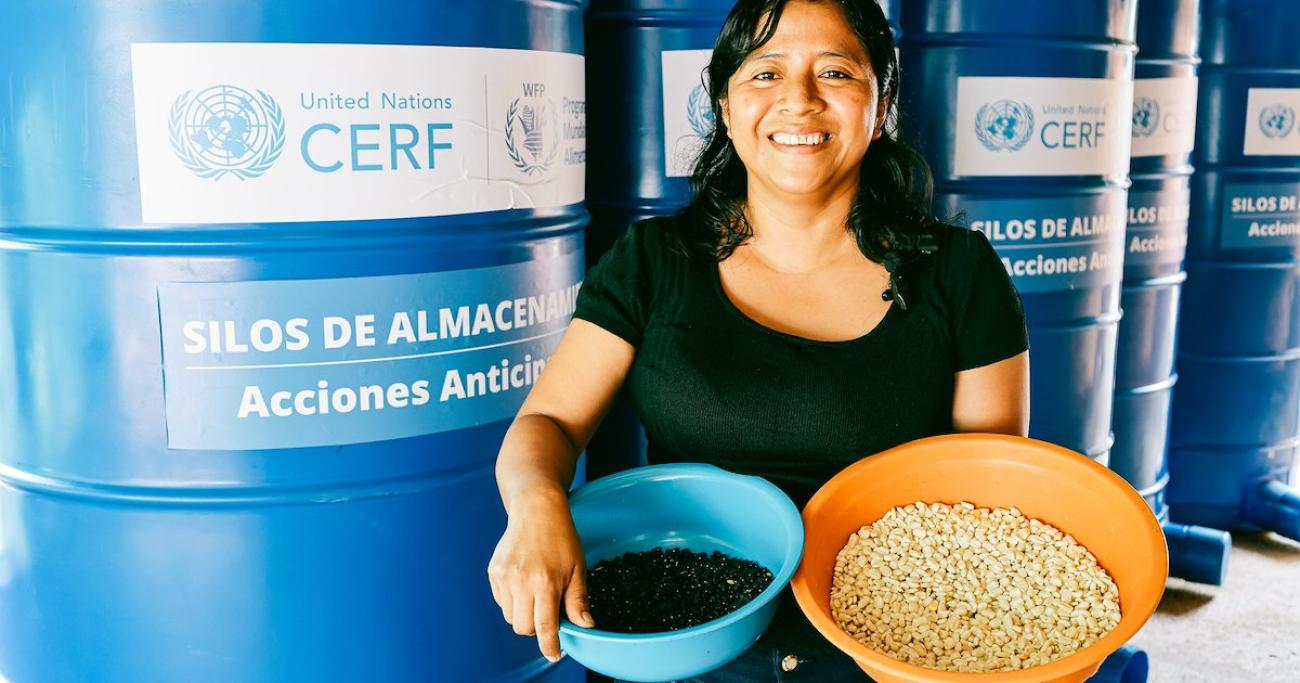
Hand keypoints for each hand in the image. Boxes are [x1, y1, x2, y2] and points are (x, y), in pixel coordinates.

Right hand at [488, 491, 595, 661]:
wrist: (536, 509)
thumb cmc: (561, 537)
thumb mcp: (577, 567)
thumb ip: (578, 599)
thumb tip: (585, 625)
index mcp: (545, 582)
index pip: (544, 627)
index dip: (549, 646)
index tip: (554, 653)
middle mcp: (521, 582)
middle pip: (523, 627)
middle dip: (537, 626)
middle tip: (548, 610)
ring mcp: (504, 577)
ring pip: (510, 616)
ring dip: (524, 613)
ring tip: (536, 591)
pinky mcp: (493, 572)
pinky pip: (501, 601)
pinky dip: (513, 600)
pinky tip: (524, 581)